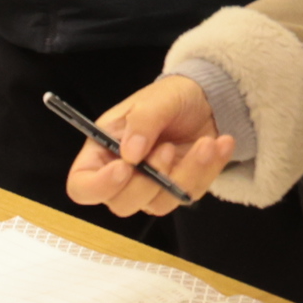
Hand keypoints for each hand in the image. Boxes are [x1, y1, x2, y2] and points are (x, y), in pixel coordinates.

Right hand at [67, 74, 232, 217]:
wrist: (204, 100)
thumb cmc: (168, 98)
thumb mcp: (154, 99)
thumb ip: (142, 122)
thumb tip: (131, 154)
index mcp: (101, 152)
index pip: (82, 186)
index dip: (99, 186)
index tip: (124, 167)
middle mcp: (122, 176)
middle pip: (122, 204)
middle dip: (148, 181)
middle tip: (166, 148)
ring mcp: (151, 188)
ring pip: (160, 204)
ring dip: (185, 174)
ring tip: (205, 142)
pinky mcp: (177, 191)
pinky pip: (189, 194)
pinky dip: (207, 170)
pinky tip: (219, 145)